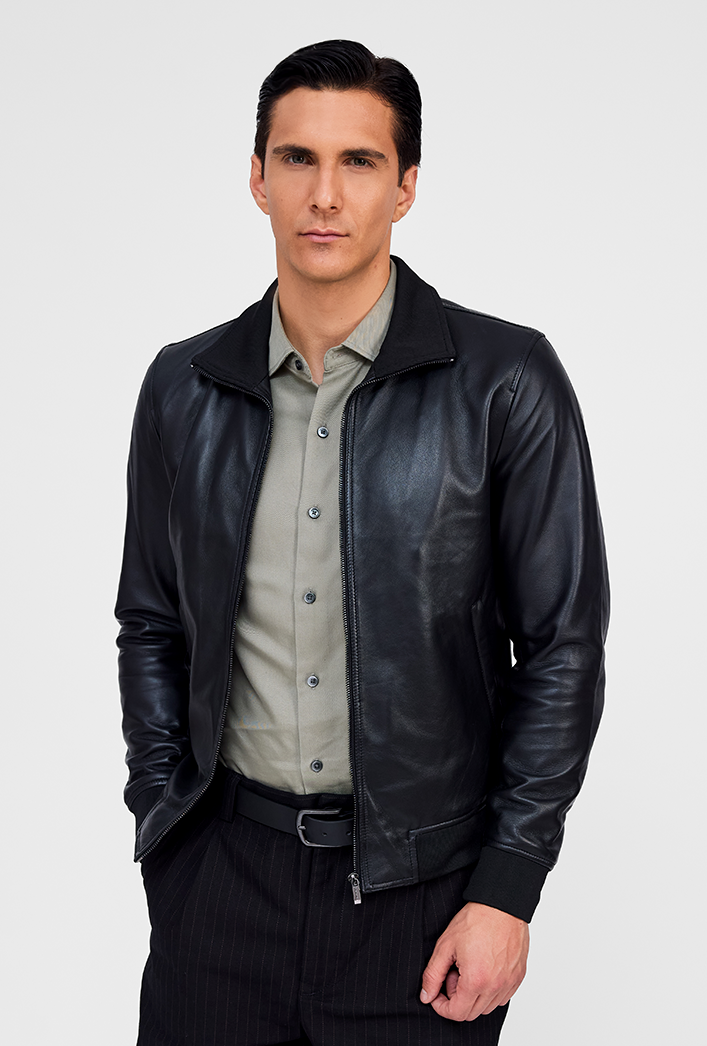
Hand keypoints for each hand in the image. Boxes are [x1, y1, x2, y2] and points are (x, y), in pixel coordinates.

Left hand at [420, 902, 528, 1021]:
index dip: (441, 1006)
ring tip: (469, 968)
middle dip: (456, 999)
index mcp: (476, 981)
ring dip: (474, 996)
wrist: (501, 904)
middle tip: (453, 973)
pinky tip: (483, 969)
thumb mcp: (445, 945)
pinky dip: (490, 991)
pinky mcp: (518, 977)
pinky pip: (502, 997)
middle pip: (471, 1013)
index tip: (437, 993)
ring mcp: (509, 983)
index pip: (456, 1013)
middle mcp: (496, 987)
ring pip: (487, 1007)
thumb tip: (426, 996)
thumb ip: (433, 975)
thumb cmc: (476, 920)